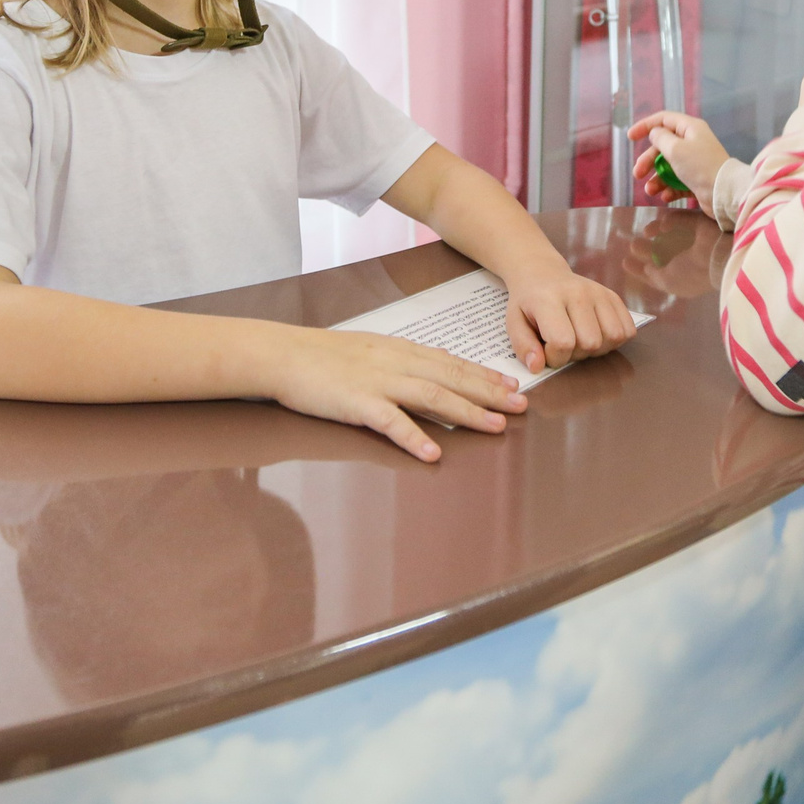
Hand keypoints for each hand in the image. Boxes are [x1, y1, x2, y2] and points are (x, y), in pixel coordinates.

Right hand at [258, 326, 527, 461]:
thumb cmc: (321, 356)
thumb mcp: (368, 349)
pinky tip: (434, 453)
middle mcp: (396, 362)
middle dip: (489, 392)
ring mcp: (377, 382)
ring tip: (495, 427)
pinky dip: (415, 437)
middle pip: (451, 377)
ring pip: (432, 396)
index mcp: (399, 350)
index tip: (511, 385)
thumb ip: (400, 360)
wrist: (282, 354)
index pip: (451, 362)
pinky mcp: (357, 403)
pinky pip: (391, 421)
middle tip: (521, 405)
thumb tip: (431, 369)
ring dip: (467, 412)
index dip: (483, 375)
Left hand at [503, 265, 639, 371]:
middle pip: (591, 342)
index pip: (563, 342)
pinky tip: (596, 333)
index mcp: (548, 299)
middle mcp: (578, 293)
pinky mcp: (613, 296)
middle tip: (563, 344)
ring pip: (613, 337)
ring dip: (597, 348)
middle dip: (576, 354)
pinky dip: (614, 340)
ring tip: (580, 339)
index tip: (546, 350)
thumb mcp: (513, 322)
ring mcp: (599, 292)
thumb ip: (523, 346)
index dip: (555, 357)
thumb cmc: (528, 302)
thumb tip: (537, 366)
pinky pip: (627, 329)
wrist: (542, 273)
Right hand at [628, 110, 729, 203]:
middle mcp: (693, 143)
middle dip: (648, 161)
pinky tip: (665, 197)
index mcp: (690, 128)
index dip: (645, 126)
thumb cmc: (699, 166)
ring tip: (650, 191)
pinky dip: (669, 188)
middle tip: (638, 173)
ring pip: (668, 167)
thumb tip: (655, 133)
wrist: (723, 193)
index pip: (663, 120)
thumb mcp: (675, 148)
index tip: (630, 137)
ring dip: (656, 178)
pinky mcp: (696, 180)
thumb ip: (660, 138)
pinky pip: (677, 182)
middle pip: (663, 147)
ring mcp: (695, 162)